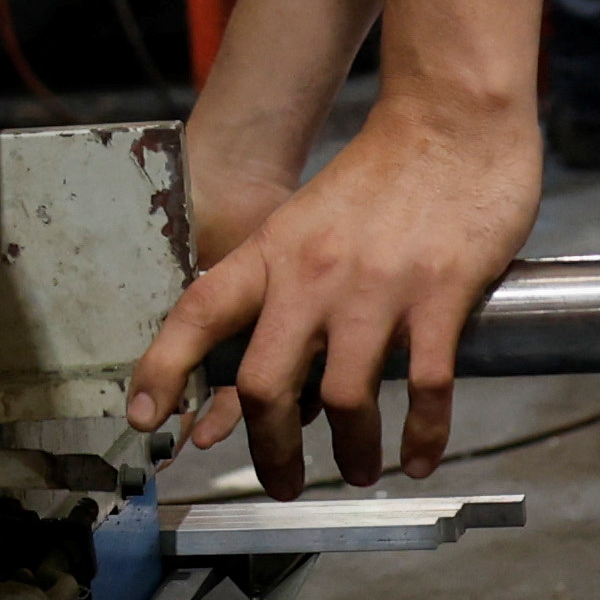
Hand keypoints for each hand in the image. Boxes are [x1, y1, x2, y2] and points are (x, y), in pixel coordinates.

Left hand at [122, 97, 546, 494]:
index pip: (199, 312)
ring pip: (345, 398)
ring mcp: (378, 286)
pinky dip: (421, 435)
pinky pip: (426, 387)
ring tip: (358, 472)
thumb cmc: (384, 173)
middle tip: (280, 482)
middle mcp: (314, 273)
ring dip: (351, 453)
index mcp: (275, 251)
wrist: (453, 117)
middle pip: (264, 381)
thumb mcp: (310, 221)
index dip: (164, 369)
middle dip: (268, 449)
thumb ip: (287, 286)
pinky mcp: (441, 293)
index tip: (146, 421)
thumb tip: (270, 366)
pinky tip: (420, 457)